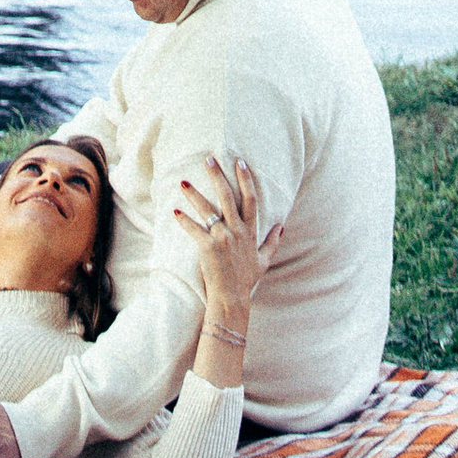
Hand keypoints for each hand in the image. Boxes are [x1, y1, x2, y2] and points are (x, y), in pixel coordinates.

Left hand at [174, 154, 277, 340]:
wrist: (231, 298)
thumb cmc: (246, 280)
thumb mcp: (264, 260)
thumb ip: (273, 241)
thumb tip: (281, 225)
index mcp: (250, 231)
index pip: (250, 199)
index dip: (246, 179)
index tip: (240, 163)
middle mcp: (237, 231)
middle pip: (227, 197)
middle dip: (217, 176)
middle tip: (208, 159)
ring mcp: (222, 238)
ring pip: (207, 210)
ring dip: (194, 194)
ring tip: (183, 181)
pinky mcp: (207, 247)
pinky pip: (194, 229)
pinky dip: (184, 220)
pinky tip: (175, 211)